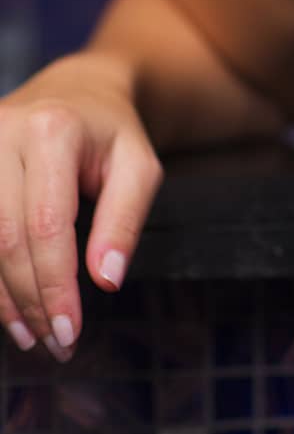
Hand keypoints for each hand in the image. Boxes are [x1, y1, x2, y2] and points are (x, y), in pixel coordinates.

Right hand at [0, 52, 163, 359]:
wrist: (76, 90)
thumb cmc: (111, 132)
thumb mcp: (139, 166)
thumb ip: (125, 220)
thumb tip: (106, 280)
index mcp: (52, 131)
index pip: (46, 225)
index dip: (54, 286)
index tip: (70, 332)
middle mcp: (2, 135)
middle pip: (6, 239)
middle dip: (30, 300)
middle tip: (55, 343)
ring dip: (3, 300)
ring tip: (31, 335)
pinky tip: (7, 308)